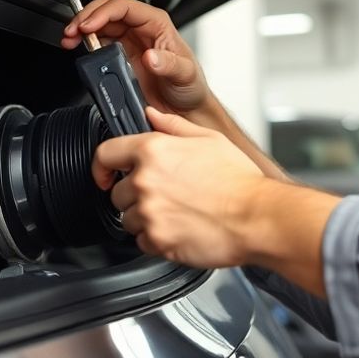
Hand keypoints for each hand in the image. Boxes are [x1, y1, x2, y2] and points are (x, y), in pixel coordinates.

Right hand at [61, 0, 211, 118]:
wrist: (186, 110)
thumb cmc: (190, 87)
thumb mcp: (185, 74)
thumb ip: (168, 64)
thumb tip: (149, 56)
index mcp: (156, 24)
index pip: (124, 6)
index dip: (102, 12)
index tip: (87, 26)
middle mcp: (141, 29)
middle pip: (107, 11)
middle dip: (85, 17)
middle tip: (71, 31)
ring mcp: (128, 42)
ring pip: (99, 25)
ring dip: (81, 29)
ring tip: (69, 39)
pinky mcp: (119, 57)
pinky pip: (97, 43)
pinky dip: (84, 44)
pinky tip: (77, 49)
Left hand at [94, 108, 265, 266]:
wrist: (256, 217)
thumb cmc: (239, 180)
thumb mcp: (209, 139)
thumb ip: (174, 126)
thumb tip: (153, 115)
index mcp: (153, 151)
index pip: (105, 154)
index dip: (102, 166)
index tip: (105, 174)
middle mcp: (146, 181)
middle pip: (117, 192)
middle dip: (136, 195)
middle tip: (165, 196)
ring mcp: (149, 213)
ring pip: (128, 219)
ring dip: (145, 219)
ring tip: (176, 214)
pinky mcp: (157, 240)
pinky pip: (142, 242)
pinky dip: (156, 239)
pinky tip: (179, 229)